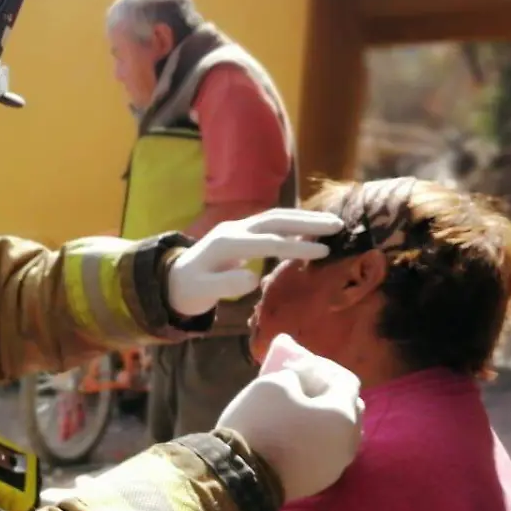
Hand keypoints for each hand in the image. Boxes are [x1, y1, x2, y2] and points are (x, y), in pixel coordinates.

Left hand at [166, 209, 343, 317]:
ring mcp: (237, 229)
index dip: (296, 245)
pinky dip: (293, 223)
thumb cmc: (188, 290)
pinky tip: (311, 227)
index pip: (268, 242)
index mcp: (226, 244)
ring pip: (275, 218)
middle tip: (338, 225)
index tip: (323, 250)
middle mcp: (233, 230)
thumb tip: (252, 278)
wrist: (171, 281)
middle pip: (275, 220)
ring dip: (303, 218)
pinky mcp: (241, 234)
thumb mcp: (202, 293)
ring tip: (332, 223)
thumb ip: (225, 285)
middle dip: (307, 221)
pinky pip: (271, 225)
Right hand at [216, 334, 362, 501]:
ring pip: (339, 434)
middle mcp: (348, 442)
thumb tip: (301, 383)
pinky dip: (315, 441)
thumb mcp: (273, 383)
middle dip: (329, 394)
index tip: (300, 367)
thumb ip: (296, 376)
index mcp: (342, 414)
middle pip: (349, 409)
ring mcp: (336, 466)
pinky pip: (325, 453)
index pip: (347, 381)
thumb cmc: (261, 423)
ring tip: (297, 414)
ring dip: (323, 420)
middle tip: (302, 388)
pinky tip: (293, 437)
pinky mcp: (320, 482)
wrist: (243, 476)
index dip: (324, 368)